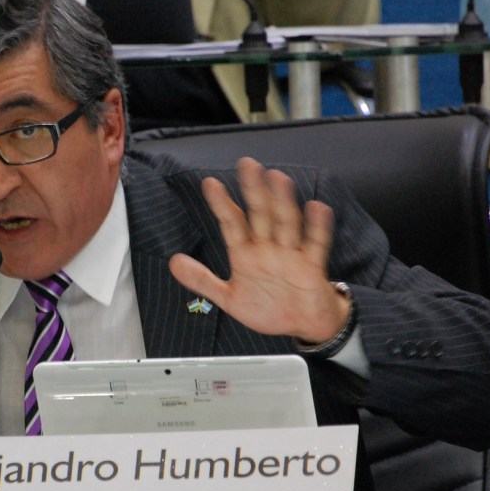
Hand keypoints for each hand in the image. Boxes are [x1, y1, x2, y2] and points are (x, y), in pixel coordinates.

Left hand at [169, 157, 349, 343]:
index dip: (221, 205)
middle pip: (260, 215)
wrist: (302, 326)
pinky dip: (317, 228)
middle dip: (254, 191)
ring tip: (277, 177)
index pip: (232, 223)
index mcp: (245, 253)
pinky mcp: (312, 267)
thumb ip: (202, 280)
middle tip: (247, 164)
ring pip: (286, 223)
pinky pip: (315, 245)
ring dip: (282, 201)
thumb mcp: (229, 297)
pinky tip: (316, 207)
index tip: (209, 183)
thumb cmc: (268, 308)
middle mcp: (267, 248)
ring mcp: (290, 254)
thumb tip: (172, 262)